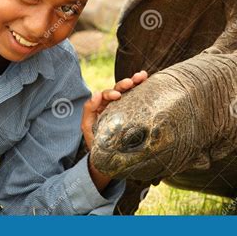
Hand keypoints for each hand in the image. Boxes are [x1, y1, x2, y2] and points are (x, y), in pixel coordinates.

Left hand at [81, 70, 147, 191]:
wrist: (108, 159)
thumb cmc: (96, 143)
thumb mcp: (88, 127)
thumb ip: (89, 110)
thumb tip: (96, 93)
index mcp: (102, 107)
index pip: (105, 96)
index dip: (111, 93)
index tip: (118, 95)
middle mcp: (113, 104)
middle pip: (118, 90)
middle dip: (124, 84)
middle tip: (131, 82)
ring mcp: (124, 107)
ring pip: (129, 91)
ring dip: (135, 82)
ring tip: (142, 76)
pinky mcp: (134, 112)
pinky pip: (138, 98)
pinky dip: (143, 88)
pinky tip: (148, 80)